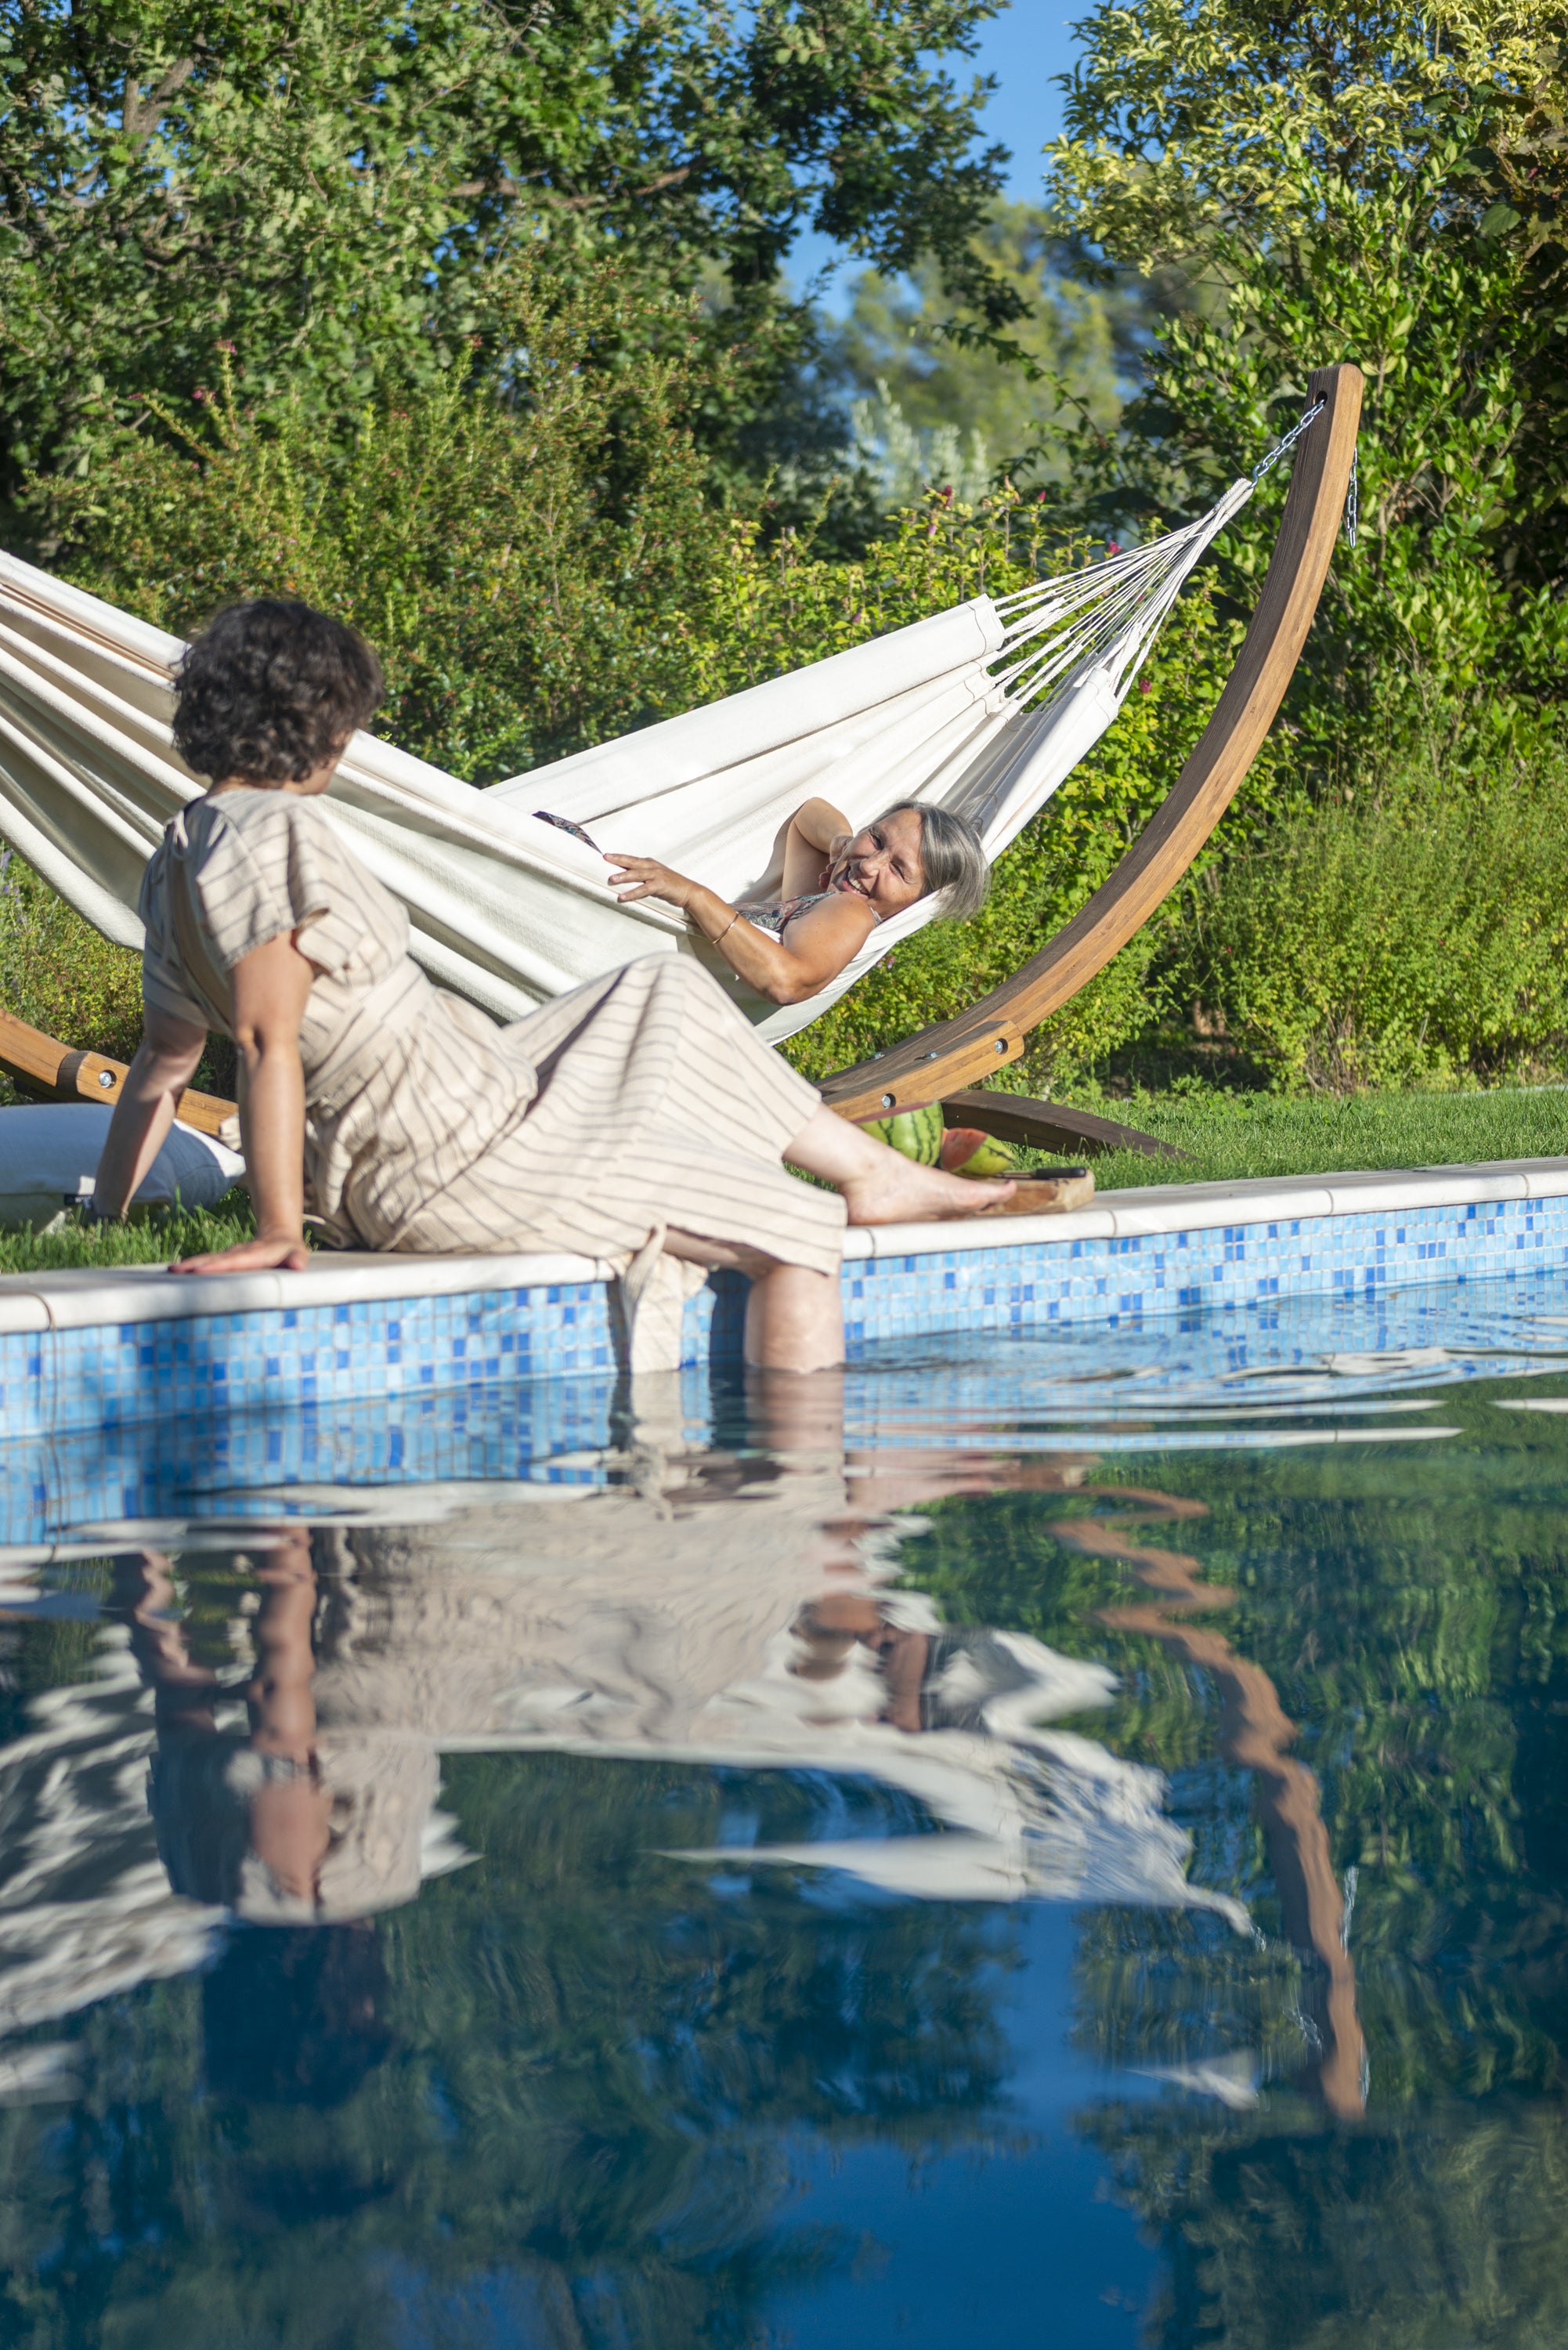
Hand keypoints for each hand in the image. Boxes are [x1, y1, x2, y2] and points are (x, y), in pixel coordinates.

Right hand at [169, 1232, 311, 1275]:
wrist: (279, 1236)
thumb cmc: (290, 1251)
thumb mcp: (298, 1253)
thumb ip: (296, 1259)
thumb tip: (298, 1265)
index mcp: (255, 1255)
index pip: (235, 1261)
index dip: (219, 1265)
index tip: (202, 1270)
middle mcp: (239, 1254)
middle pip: (215, 1260)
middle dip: (196, 1265)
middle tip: (176, 1271)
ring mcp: (230, 1256)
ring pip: (208, 1260)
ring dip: (190, 1266)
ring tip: (171, 1271)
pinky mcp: (225, 1260)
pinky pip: (207, 1263)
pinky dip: (192, 1267)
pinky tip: (176, 1272)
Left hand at [605, 852, 696, 908]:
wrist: (689, 891)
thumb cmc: (672, 886)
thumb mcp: (655, 878)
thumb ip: (643, 877)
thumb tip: (627, 880)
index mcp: (650, 864)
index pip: (631, 859)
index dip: (619, 856)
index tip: (606, 855)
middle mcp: (652, 867)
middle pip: (632, 862)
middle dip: (618, 859)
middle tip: (606, 858)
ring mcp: (657, 875)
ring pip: (637, 874)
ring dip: (623, 876)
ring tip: (611, 879)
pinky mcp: (660, 886)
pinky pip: (643, 889)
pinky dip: (632, 893)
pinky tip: (623, 897)